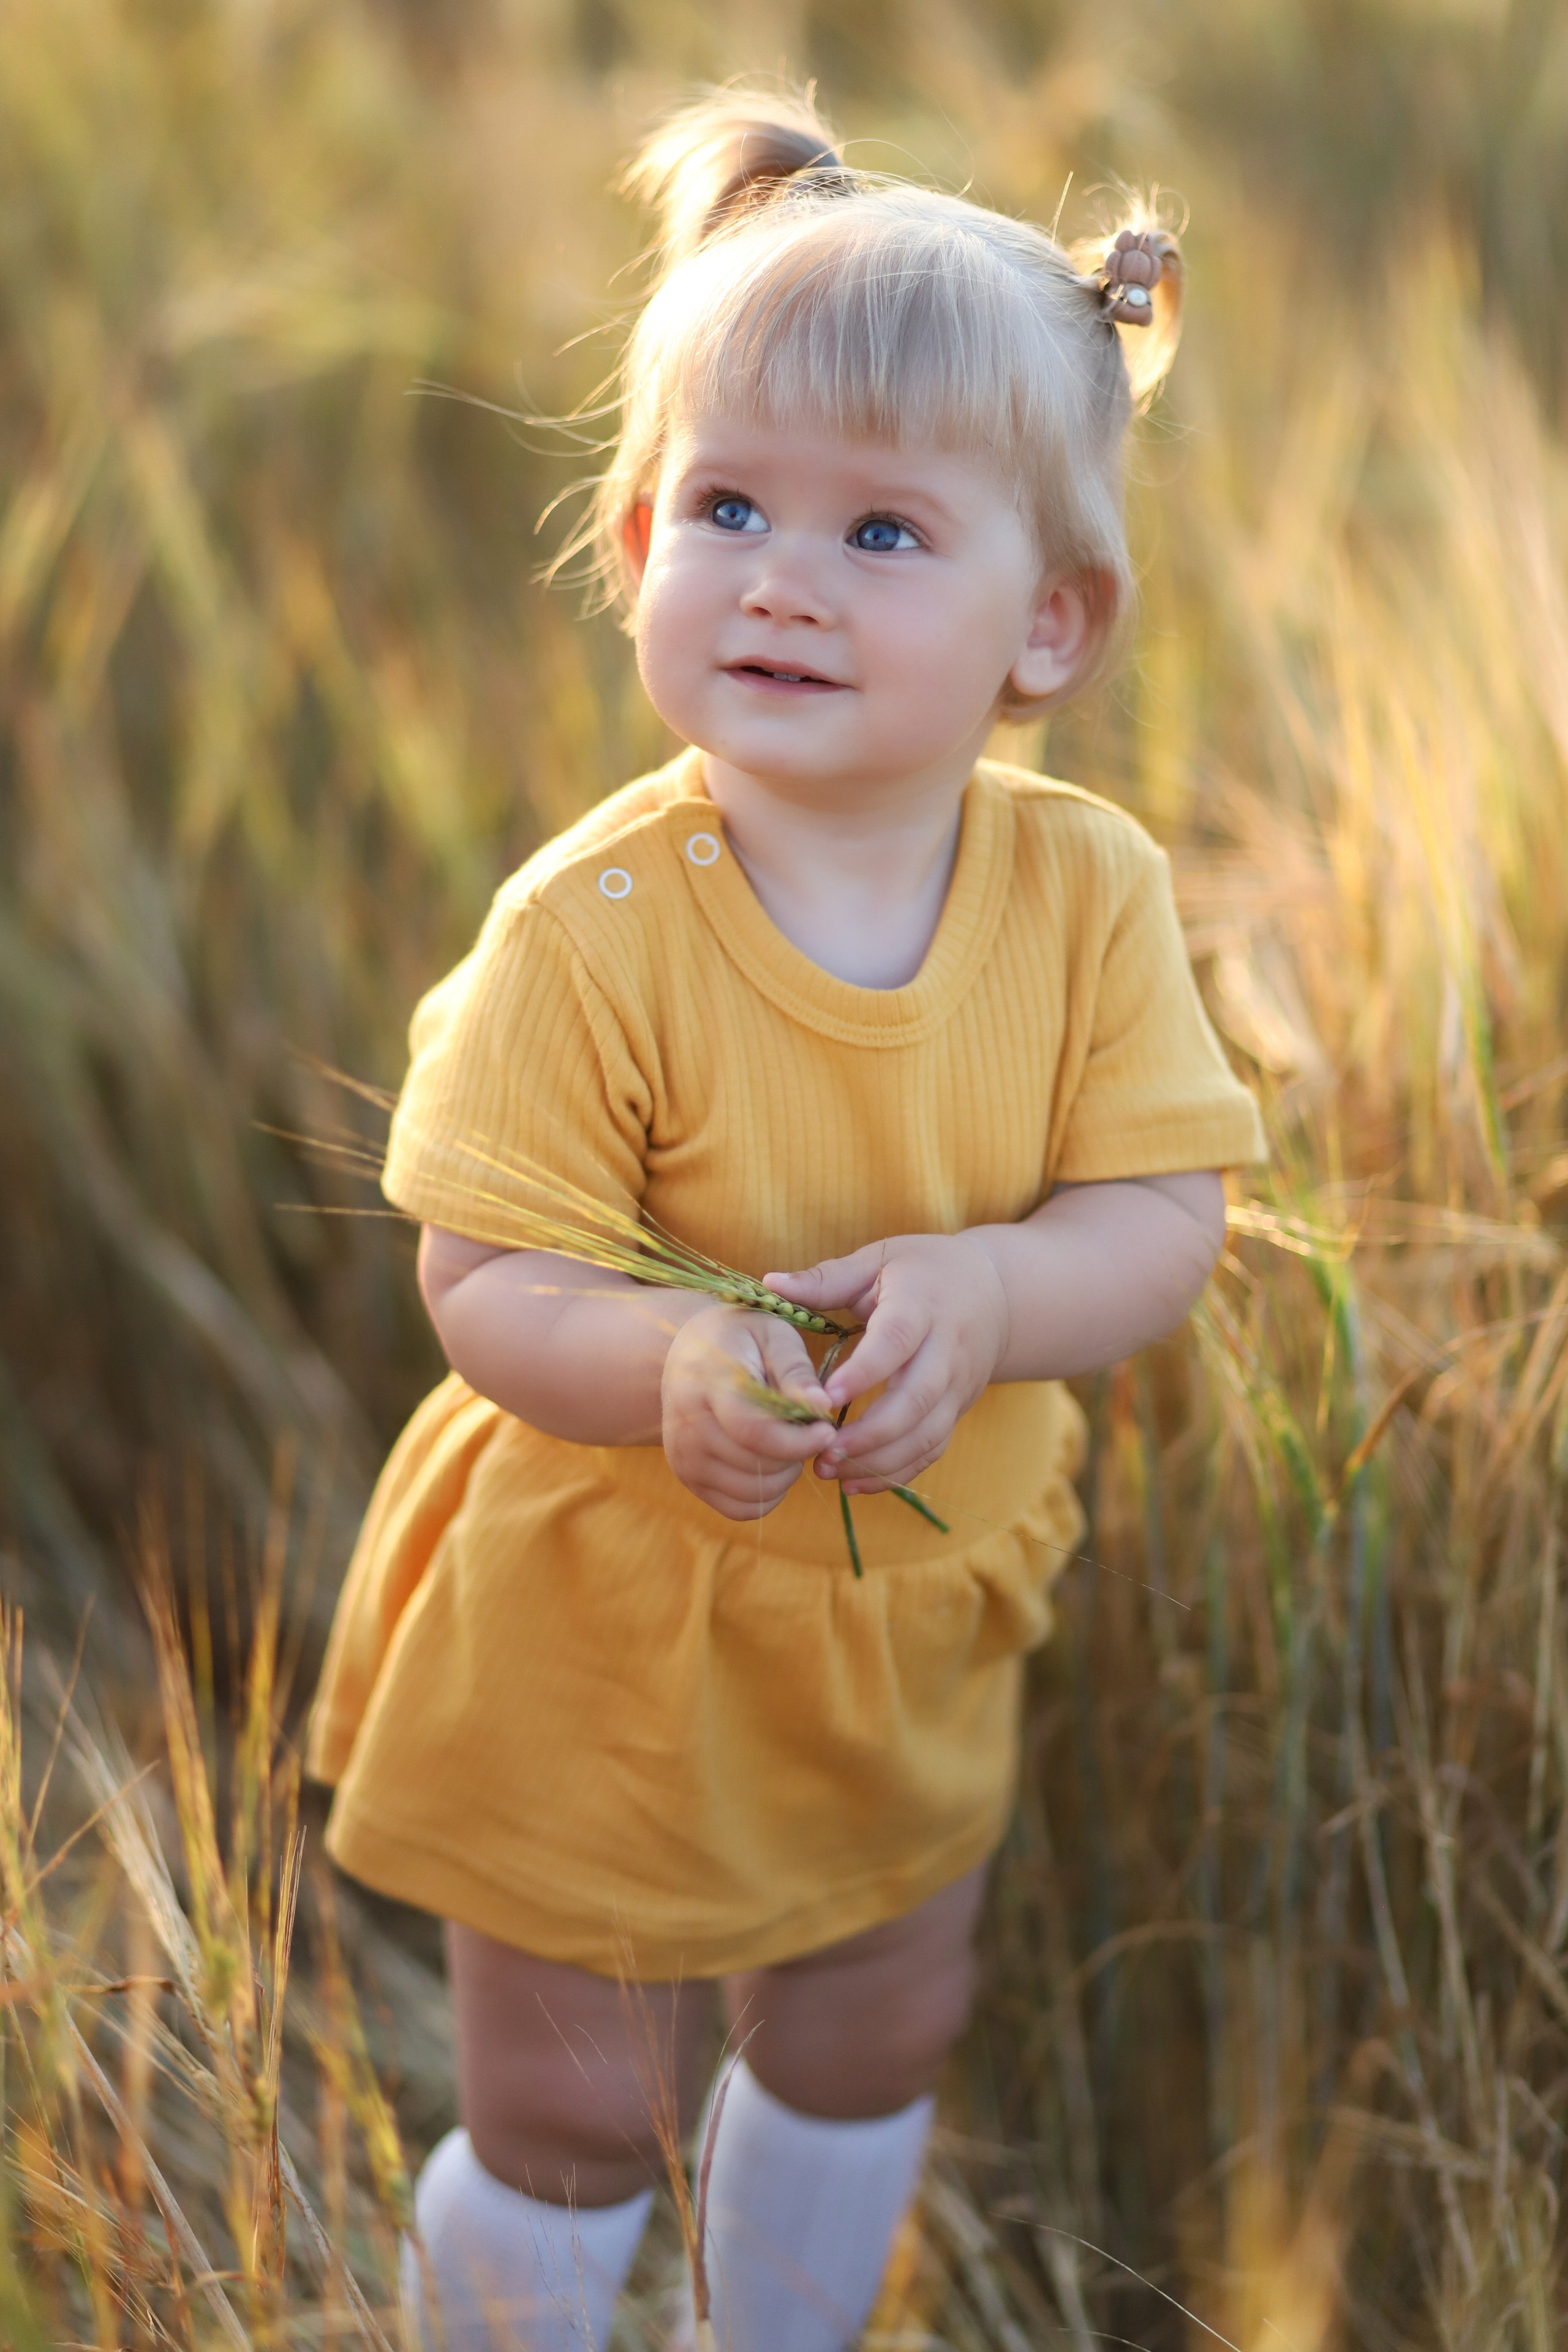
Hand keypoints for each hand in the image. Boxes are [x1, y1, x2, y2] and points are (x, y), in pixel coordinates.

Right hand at [661, 1302, 834, 1520]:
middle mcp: (687, 1427)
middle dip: (797, 1452)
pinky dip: (768, 1493)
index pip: (754, 1432)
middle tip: (807, 1428)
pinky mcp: (688, 1479)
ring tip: (787, 1439)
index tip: (828, 1430)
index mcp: (707, 1384)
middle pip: (758, 1465)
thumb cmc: (742, 1338)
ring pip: (755, 1492)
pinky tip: (771, 1460)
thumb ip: (796, 1370)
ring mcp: (683, 1458)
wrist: (690, 1352)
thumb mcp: (773, 1333)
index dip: (799, 1440)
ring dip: (785, 1473)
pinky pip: (742, 1508)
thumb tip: (823, 1405)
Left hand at [765, 1235, 1010, 1495]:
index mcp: (921, 1305)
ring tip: (830, 1471)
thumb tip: (770, 1283)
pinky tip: (856, 1483)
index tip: (823, 1399)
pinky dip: (898, 1472)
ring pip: (927, 1433)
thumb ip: (826, 1278)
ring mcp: (957, 1385)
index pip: (896, 1342)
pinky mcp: (958, 1409)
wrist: (996, 1292)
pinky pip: (933, 1449)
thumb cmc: (923, 1270)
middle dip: (870, 1432)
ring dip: (879, 1460)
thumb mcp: (878, 1260)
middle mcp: (947, 1349)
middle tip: (821, 1450)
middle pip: (916, 1399)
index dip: (863, 1373)